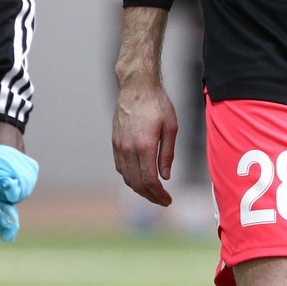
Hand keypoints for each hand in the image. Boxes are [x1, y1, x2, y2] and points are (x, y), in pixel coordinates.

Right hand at [113, 73, 177, 206]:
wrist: (136, 85)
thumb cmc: (157, 103)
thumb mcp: (171, 126)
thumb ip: (167, 154)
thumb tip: (166, 177)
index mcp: (144, 146)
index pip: (149, 181)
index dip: (159, 195)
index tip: (168, 200)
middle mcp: (129, 148)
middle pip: (136, 184)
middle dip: (150, 197)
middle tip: (163, 200)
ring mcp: (119, 145)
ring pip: (126, 177)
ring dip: (139, 189)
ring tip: (153, 192)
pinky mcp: (115, 141)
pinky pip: (120, 167)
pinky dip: (129, 177)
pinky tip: (139, 177)